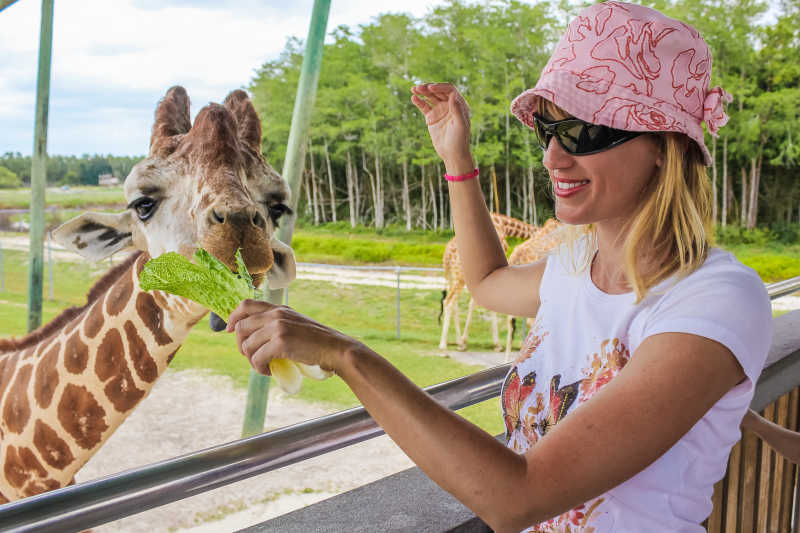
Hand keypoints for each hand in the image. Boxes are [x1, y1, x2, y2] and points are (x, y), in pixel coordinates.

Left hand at [226, 299, 359, 375]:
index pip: (245, 305)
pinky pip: (257, 358)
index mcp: (279, 308)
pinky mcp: (281, 342)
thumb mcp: (295, 325)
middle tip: (252, 357)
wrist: (335, 348)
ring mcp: (278, 327)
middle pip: (241, 328)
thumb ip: (276, 325)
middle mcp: (276, 314)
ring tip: (264, 366)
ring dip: (251, 361)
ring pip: (247, 346)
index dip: (232, 318)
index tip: (229, 331)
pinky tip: (270, 371)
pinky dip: (260, 368)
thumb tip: (253, 338)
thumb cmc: (316, 342)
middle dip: (241, 346)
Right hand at [411, 83, 473, 173]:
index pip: (449, 90)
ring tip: (413, 89)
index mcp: (459, 104)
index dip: (439, 87)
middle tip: (419, 87)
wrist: (452, 154)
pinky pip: (424, 106)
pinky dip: (418, 101)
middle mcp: (449, 105)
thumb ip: (457, 110)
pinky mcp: (431, 117)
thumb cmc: (460, 140)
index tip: (431, 88)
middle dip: (428, 88)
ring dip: (422, 92)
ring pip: (429, 97)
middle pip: (438, 91)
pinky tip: (413, 98)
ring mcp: (439, 110)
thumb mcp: (460, 125)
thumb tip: (453, 95)